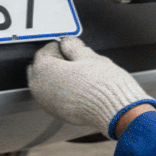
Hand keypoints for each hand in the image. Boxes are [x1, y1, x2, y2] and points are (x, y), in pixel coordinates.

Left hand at [28, 36, 155, 138]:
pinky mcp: (57, 113)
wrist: (115, 112)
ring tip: (78, 74)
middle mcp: (40, 87)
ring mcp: (47, 102)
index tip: (72, 47)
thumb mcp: (88, 56)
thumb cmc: (103, 84)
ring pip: (46, 83)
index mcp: (45, 69)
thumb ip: (72, 46)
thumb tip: (67, 42)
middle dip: (55, 61)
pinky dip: (61, 90)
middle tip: (73, 59)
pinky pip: (53, 96)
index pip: (46, 50)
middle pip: (41, 67)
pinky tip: (77, 87)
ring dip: (57, 76)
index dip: (61, 46)